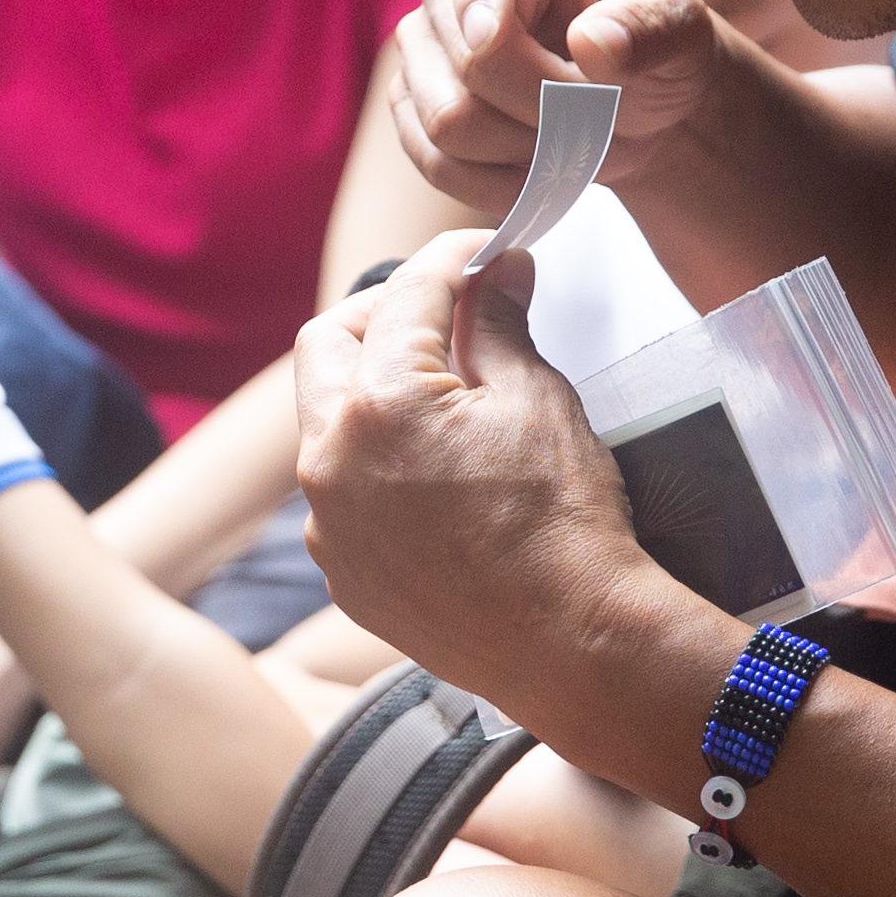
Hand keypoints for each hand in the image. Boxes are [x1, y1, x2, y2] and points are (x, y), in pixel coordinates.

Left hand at [291, 233, 672, 706]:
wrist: (570, 644)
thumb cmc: (563, 523)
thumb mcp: (538, 401)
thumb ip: (500, 325)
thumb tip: (498, 272)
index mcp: (380, 404)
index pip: (403, 296)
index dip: (447, 262)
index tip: (477, 253)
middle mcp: (329, 460)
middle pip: (326, 347)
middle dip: (378, 316)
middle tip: (438, 314)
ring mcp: (327, 523)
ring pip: (325, 425)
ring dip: (370, 395)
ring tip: (440, 397)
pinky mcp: (341, 572)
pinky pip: (339, 495)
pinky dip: (374, 467)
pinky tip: (432, 475)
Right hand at [390, 0, 743, 214]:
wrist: (639, 107)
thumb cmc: (658, 49)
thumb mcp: (684, 30)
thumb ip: (651, 30)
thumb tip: (591, 42)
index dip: (480, 0)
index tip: (491, 39)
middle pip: (466, 59)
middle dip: (543, 106)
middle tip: (601, 115)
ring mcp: (424, 43)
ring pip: (447, 120)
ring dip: (525, 151)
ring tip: (575, 140)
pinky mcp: (413, 103)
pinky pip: (433, 161)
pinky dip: (495, 184)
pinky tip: (540, 173)